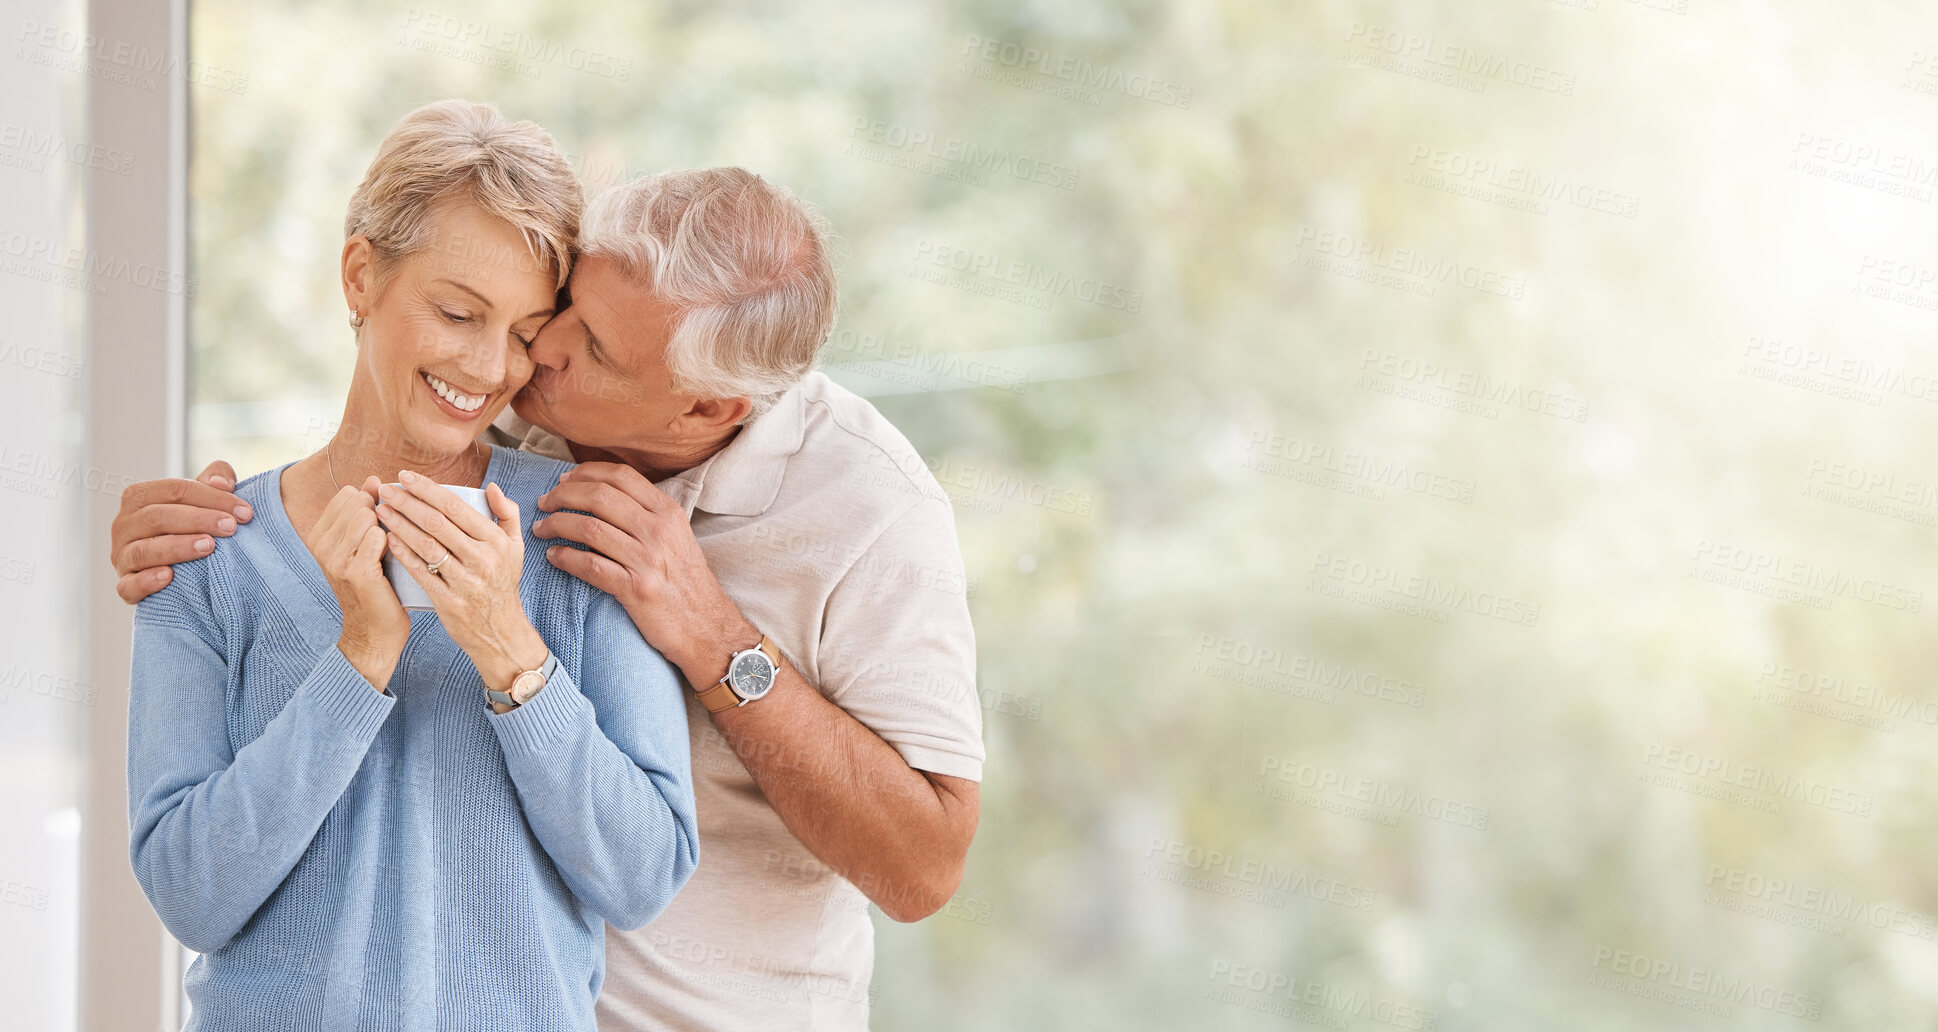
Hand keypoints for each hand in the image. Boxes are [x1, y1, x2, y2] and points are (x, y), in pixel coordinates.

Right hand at [110, 460, 252, 602]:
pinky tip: (169, 577)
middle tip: (230, 528)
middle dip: (198, 521)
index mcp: (139, 497)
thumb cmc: (192, 523)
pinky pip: (128, 586)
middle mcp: (124, 525)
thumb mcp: (203, 497)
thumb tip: (222, 483)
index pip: (174, 490)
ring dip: (177, 548)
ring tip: (209, 546)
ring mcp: (122, 557)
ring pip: (143, 551)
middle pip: (157, 517)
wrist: (178, 565)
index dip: (211, 498)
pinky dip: (147, 581)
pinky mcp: (125, 585)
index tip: (245, 512)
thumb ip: (216, 478)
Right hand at [310, 478, 408, 689]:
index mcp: (319, 536)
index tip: (383, 525)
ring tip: (395, 549)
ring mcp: (335, 559)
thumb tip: (373, 479)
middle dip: (381, 513)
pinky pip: (379, 536)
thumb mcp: (365, 546)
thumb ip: (366, 512)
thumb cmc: (376, 586)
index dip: (371, 504)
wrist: (374, 633)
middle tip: (390, 540)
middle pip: (357, 501)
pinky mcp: (356, 572)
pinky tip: (399, 556)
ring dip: (389, 526)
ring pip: (368, 515)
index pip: (347, 495)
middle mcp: (321, 545)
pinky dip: (393, 541)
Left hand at [376, 471, 545, 697]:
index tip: (406, 477)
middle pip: (437, 523)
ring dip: (399, 525)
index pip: (457, 507)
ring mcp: (466, 582)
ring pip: (426, 545)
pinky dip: (403, 554)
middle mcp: (483, 560)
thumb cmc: (503, 584)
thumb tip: (491, 487)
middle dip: (407, 502)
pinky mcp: (449, 602)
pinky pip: (421, 572)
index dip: (428, 489)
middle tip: (385, 489)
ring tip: (381, 510)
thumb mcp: (516, 548)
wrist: (502, 633)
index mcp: (497, 542)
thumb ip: (507, 514)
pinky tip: (388, 539)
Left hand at [532, 462, 749, 681]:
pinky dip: (565, 558)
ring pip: (589, 528)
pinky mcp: (636, 589)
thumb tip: (606, 497)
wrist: (708, 628)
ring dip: (556, 525)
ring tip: (541, 529)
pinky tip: (553, 557)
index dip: (585, 473)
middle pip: (599, 496)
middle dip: (562, 496)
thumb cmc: (687, 584)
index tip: (564, 482)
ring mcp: (648, 560)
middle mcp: (659, 530)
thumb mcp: (678, 538)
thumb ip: (648, 515)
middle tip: (544, 503)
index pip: (621, 476)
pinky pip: (590, 566)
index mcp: (669, 513)